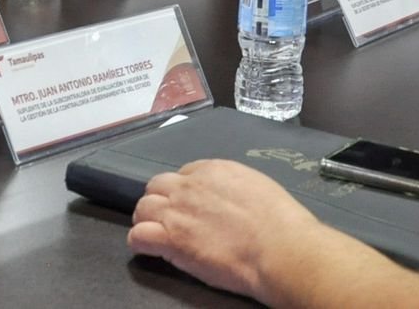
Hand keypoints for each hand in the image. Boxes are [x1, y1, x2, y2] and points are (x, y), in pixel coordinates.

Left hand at [128, 159, 319, 298]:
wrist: (279, 248)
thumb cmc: (279, 222)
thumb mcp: (256, 186)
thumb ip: (232, 187)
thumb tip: (227, 197)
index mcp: (212, 170)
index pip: (183, 174)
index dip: (183, 191)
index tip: (190, 205)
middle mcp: (189, 186)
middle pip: (156, 186)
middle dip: (160, 201)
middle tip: (169, 219)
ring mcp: (176, 212)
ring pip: (142, 207)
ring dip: (146, 219)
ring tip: (155, 233)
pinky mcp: (170, 239)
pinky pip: (138, 235)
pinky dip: (140, 241)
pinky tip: (149, 248)